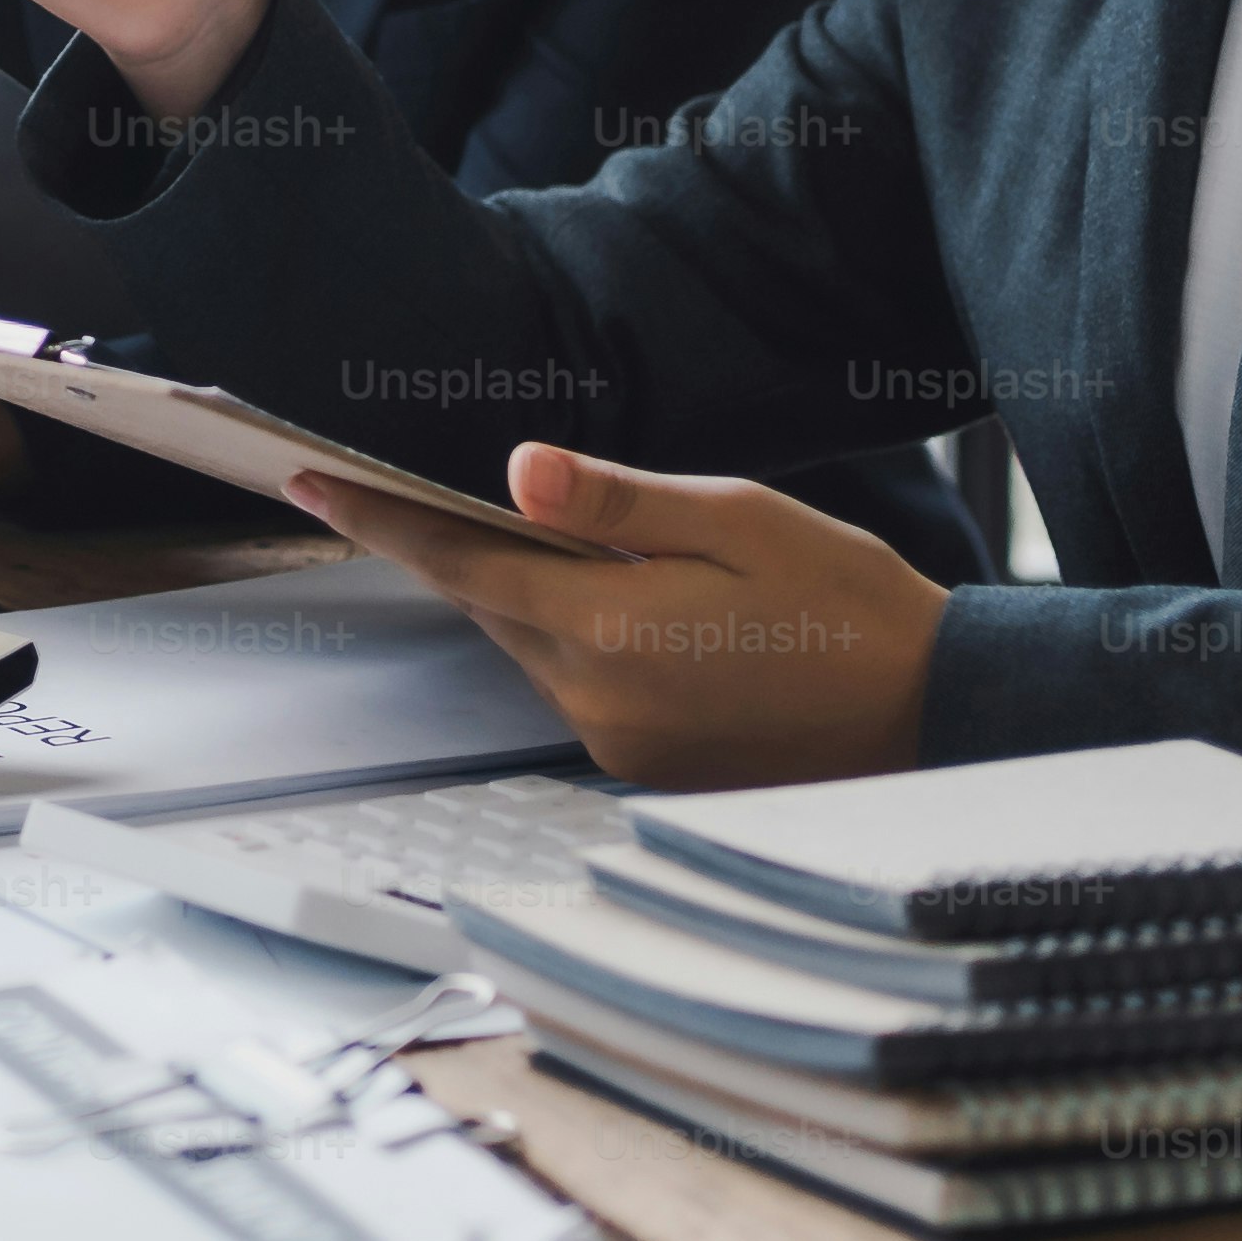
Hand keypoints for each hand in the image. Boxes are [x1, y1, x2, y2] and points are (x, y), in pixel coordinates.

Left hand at [287, 442, 944, 788]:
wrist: (933, 712)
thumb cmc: (845, 601)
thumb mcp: (736, 520)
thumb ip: (616, 502)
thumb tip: (515, 474)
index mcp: (607, 628)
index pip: (458, 562)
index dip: (378, 517)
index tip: (308, 478)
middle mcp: (593, 697)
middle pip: (489, 605)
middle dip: (456, 547)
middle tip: (414, 484)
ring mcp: (615, 742)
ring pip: (529, 646)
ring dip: (528, 594)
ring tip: (563, 542)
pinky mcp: (640, 766)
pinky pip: (575, 685)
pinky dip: (575, 638)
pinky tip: (627, 606)